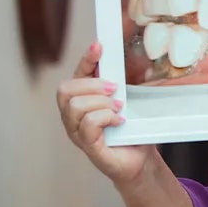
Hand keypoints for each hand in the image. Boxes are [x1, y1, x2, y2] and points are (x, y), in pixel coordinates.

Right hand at [57, 42, 155, 186]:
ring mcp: (77, 134)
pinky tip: (120, 121)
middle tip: (116, 90)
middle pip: (66, 90)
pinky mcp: (88, 147)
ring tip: (119, 109)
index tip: (100, 46)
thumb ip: (118, 84)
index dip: (85, 59)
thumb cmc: (131, 130)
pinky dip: (105, 118)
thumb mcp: (126, 102)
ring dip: (101, 103)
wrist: (141, 160)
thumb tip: (121, 59)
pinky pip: (87, 124)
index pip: (75, 77)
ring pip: (75, 106)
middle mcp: (72, 118)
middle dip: (93, 85)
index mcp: (80, 103)